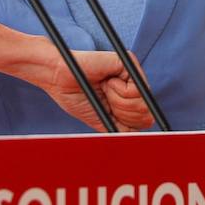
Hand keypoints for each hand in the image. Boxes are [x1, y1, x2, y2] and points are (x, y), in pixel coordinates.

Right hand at [0, 25, 153, 131]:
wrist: (59, 78)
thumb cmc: (75, 97)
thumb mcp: (102, 120)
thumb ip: (123, 129)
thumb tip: (143, 140)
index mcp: (127, 100)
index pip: (145, 121)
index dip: (127, 124)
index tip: (109, 114)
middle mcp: (133, 86)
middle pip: (146, 114)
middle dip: (121, 112)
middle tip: (104, 98)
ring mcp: (133, 74)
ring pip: (142, 103)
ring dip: (117, 101)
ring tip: (102, 88)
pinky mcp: (128, 63)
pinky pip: (137, 89)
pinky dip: (117, 90)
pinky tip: (105, 80)